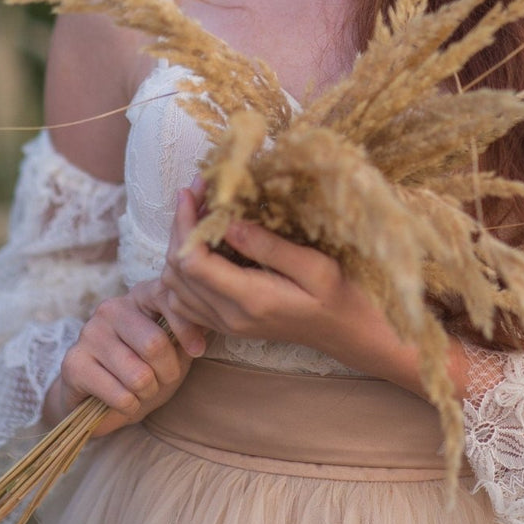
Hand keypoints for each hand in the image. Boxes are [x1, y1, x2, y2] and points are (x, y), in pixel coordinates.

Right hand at [42, 277, 207, 436]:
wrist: (97, 398)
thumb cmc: (143, 369)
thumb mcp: (173, 351)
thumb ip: (189, 336)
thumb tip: (210, 324)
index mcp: (138, 297)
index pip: (166, 298)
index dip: (187, 328)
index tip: (197, 351)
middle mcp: (111, 309)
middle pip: (154, 344)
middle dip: (166, 373)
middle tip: (161, 381)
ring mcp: (89, 334)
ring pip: (138, 375)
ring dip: (147, 393)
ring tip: (141, 391)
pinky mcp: (74, 363)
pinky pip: (119, 395)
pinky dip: (129, 406)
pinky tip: (123, 401)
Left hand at [160, 182, 434, 388]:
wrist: (349, 332)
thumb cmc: (340, 295)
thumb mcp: (315, 266)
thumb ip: (268, 246)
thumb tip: (227, 224)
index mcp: (250, 300)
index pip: (192, 263)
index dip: (185, 224)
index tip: (195, 191)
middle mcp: (230, 316)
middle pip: (176, 273)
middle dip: (179, 227)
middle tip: (196, 191)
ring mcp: (226, 324)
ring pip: (174, 288)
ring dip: (177, 246)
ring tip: (197, 211)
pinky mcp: (227, 324)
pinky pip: (184, 302)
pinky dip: (180, 271)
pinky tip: (198, 243)